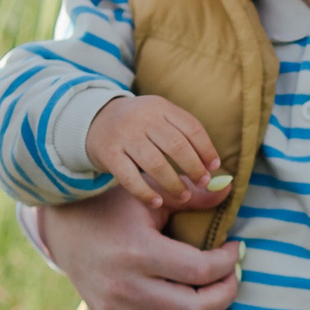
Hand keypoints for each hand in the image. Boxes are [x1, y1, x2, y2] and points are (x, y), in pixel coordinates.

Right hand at [38, 186, 239, 309]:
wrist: (65, 228)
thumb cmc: (113, 206)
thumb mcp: (148, 192)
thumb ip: (190, 193)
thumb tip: (228, 188)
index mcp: (138, 251)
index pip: (200, 270)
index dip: (229, 262)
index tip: (235, 249)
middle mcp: (125, 288)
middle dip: (225, 295)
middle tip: (231, 277)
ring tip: (215, 302)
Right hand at [85, 94, 227, 208]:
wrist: (94, 120)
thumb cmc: (138, 126)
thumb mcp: (159, 118)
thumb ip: (184, 137)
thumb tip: (216, 169)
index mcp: (160, 107)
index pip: (191, 127)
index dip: (206, 149)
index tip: (214, 167)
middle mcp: (142, 118)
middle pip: (176, 146)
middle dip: (194, 168)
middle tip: (202, 183)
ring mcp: (124, 136)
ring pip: (155, 164)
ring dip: (173, 184)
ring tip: (184, 197)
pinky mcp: (108, 153)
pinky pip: (130, 178)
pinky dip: (145, 193)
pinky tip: (157, 203)